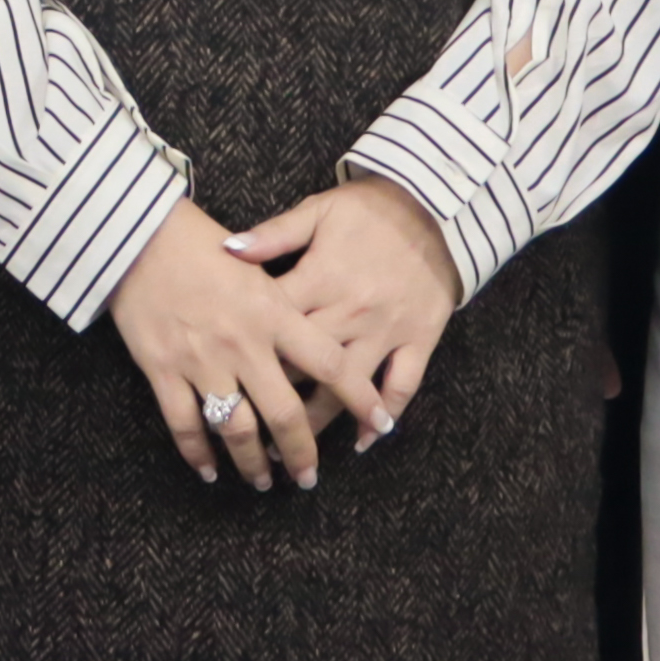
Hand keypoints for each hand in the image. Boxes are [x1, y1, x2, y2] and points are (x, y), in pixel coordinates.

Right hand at [103, 197, 388, 491]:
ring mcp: (202, 360)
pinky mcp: (162, 369)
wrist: (135, 233)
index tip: (380, 423)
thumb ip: (283, 302)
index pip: (330, 365)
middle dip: (302, 454)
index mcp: (272, 312)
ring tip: (263, 482)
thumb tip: (311, 337)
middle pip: (284, 414)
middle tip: (308, 477)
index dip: (360, 399)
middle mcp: (243, 343)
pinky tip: (209, 471)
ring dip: (252, 464)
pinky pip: (185, 424)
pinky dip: (198, 454)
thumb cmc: (196, 239)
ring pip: (237, 430)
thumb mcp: (254, 260)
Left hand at [224, 177, 460, 440]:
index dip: (248, 355)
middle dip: (275, 403)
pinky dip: (383, 415)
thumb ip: (273, 235)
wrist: (437, 207)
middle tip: (245, 434)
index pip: (275, 326)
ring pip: (349, 387)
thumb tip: (226, 249)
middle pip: (305, 367)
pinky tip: (364, 441)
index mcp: (320, 279)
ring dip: (321, 422)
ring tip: (293, 454)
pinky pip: (402, 386)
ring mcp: (387, 331)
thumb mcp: (317, 211)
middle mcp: (351, 312)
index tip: (222, 381)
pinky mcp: (419, 340)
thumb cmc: (369, 209)